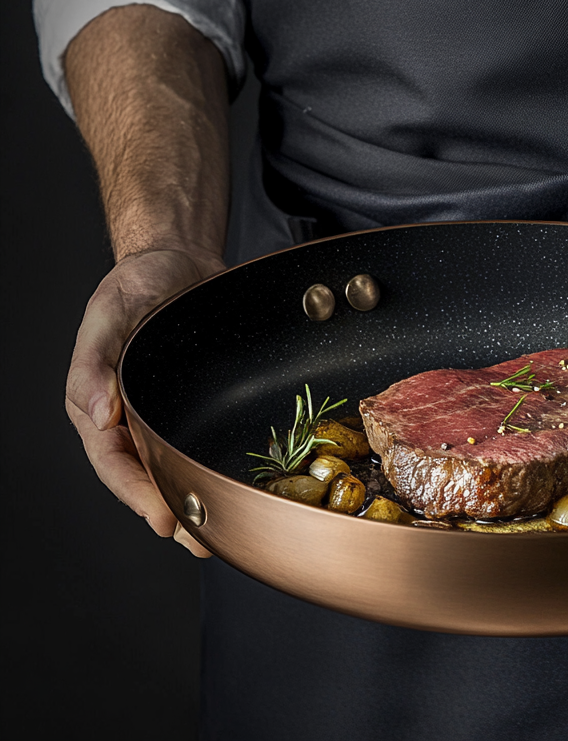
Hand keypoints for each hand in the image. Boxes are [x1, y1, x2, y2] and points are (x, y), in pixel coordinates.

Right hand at [66, 247, 224, 557]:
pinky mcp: (194, 401)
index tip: (165, 521)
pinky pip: (200, 438)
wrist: (174, 260)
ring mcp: (163, 410)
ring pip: (174, 464)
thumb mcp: (108, 313)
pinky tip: (236, 484)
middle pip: (145, 475)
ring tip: (222, 531)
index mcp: (97, 401)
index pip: (115, 462)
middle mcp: (129, 414)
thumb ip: (95, 363)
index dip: (138, 495)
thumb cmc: (133, 284)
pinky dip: (212, 464)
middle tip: (203, 541)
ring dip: (194, 499)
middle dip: (172, 511)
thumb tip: (98, 414)